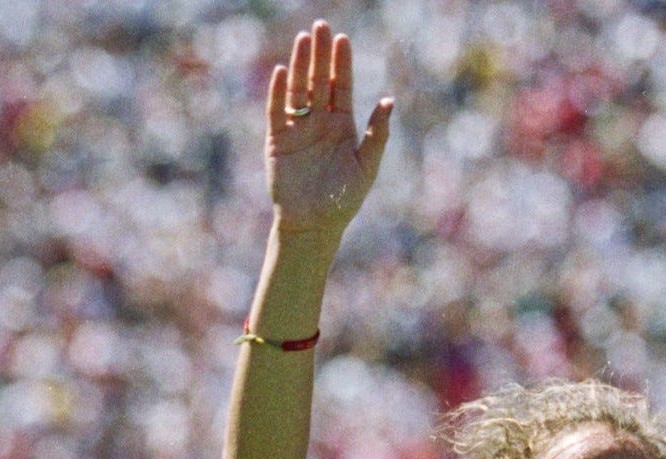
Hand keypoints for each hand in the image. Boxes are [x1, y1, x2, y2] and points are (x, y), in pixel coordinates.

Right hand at [265, 21, 393, 237]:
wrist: (314, 225)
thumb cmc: (343, 200)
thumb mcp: (366, 167)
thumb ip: (378, 135)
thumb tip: (389, 101)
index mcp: (342, 126)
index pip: (341, 87)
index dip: (342, 63)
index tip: (342, 40)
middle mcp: (319, 122)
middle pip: (319, 81)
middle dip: (320, 55)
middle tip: (320, 26)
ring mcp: (297, 129)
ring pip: (298, 91)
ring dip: (300, 66)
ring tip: (303, 40)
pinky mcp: (277, 141)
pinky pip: (277, 112)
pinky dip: (279, 93)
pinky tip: (283, 72)